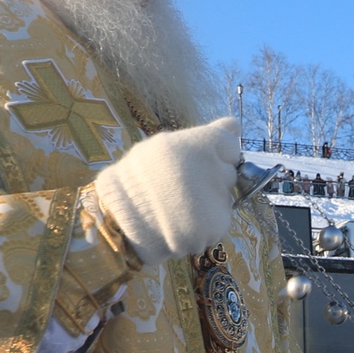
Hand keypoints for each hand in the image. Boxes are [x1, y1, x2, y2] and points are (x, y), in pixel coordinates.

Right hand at [90, 116, 240, 263]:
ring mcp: (217, 201)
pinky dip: (205, 226)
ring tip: (178, 208)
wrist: (118, 220)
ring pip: (224, 199)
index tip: (198, 163)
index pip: (231, 145)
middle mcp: (214, 170)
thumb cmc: (137, 179)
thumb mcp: (165, 146)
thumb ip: (205, 136)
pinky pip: (219, 223)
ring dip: (208, 204)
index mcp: (201, 144)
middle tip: (181, 189)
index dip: (217, 154)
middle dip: (212, 181)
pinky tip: (182, 224)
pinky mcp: (216, 227)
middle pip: (228, 174)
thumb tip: (235, 126)